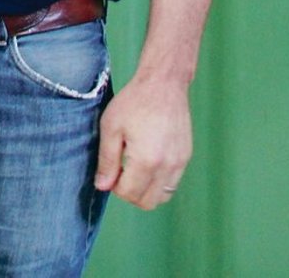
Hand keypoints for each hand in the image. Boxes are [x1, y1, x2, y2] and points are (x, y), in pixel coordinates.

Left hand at [93, 73, 192, 208]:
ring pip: (163, 196)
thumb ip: (107, 161)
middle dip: (130, 193)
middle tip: (120, 172)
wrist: (163, 85)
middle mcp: (167, 167)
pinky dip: (158, 181)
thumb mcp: (111, 128)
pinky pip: (172, 183)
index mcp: (146, 160)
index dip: (114, 188)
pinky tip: (146, 160)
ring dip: (145, 189)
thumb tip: (102, 187)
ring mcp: (180, 163)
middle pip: (148, 202)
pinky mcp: (186, 157)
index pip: (130, 194)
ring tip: (133, 166)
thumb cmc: (133, 103)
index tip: (109, 172)